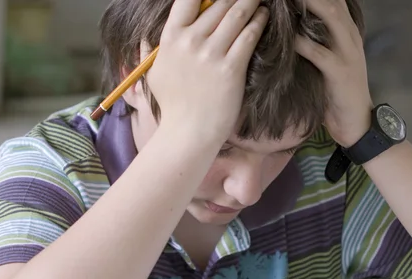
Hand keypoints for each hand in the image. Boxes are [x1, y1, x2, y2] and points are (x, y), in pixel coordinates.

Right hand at [146, 0, 268, 137]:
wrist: (188, 132)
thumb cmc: (172, 106)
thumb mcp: (154, 74)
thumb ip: (152, 51)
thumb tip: (147, 38)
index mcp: (171, 38)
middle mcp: (191, 41)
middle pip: (218, 3)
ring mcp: (211, 54)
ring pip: (236, 15)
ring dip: (249, 3)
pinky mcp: (231, 67)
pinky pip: (248, 36)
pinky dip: (258, 22)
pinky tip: (263, 16)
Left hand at [295, 0, 372, 147]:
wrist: (357, 122)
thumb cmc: (337, 91)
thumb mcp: (331, 59)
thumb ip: (318, 40)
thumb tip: (292, 26)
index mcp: (348, 31)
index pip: (335, 1)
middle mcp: (350, 37)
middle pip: (333, 2)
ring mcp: (348, 54)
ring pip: (331, 18)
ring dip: (308, 6)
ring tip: (286, 0)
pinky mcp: (341, 73)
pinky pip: (320, 53)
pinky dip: (303, 44)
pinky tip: (288, 38)